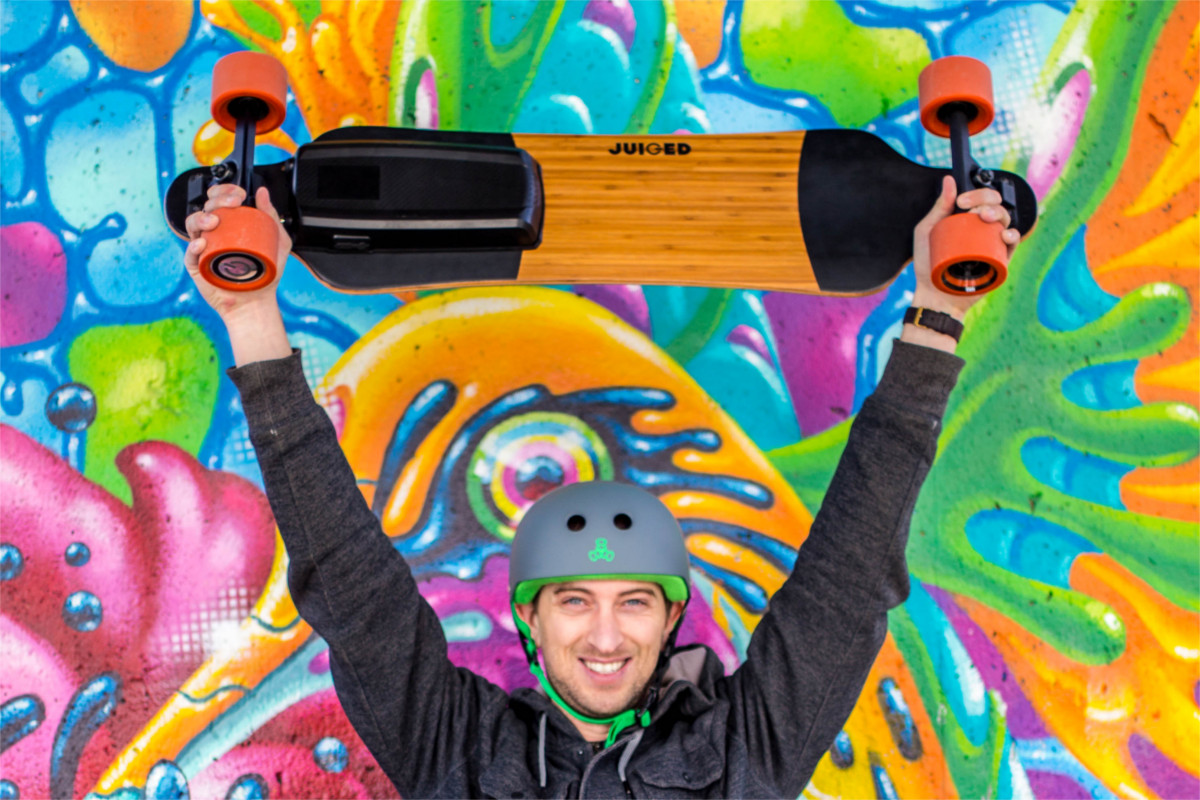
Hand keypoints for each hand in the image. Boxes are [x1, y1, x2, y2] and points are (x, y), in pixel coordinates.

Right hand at [183, 183, 291, 318]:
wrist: (257, 301)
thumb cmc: (265, 274)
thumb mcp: (277, 242)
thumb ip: (271, 217)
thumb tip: (262, 193)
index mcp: (230, 225)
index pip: (220, 200)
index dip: (224, 191)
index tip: (239, 194)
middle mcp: (215, 233)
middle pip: (207, 207)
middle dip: (217, 199)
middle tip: (233, 203)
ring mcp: (204, 248)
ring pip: (193, 224)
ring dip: (202, 218)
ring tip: (215, 222)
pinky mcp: (196, 266)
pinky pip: (189, 252)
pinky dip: (194, 245)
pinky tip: (202, 243)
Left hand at [911, 175, 1019, 319]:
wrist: (933, 293)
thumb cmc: (928, 262)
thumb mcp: (927, 231)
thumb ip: (939, 207)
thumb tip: (949, 180)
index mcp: (968, 219)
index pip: (981, 198)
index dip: (977, 193)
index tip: (961, 202)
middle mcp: (983, 228)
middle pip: (996, 205)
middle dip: (988, 200)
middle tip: (972, 210)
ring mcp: (992, 243)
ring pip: (1005, 221)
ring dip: (999, 214)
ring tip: (984, 218)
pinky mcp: (1000, 260)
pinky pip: (1012, 244)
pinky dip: (1012, 235)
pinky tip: (1004, 233)